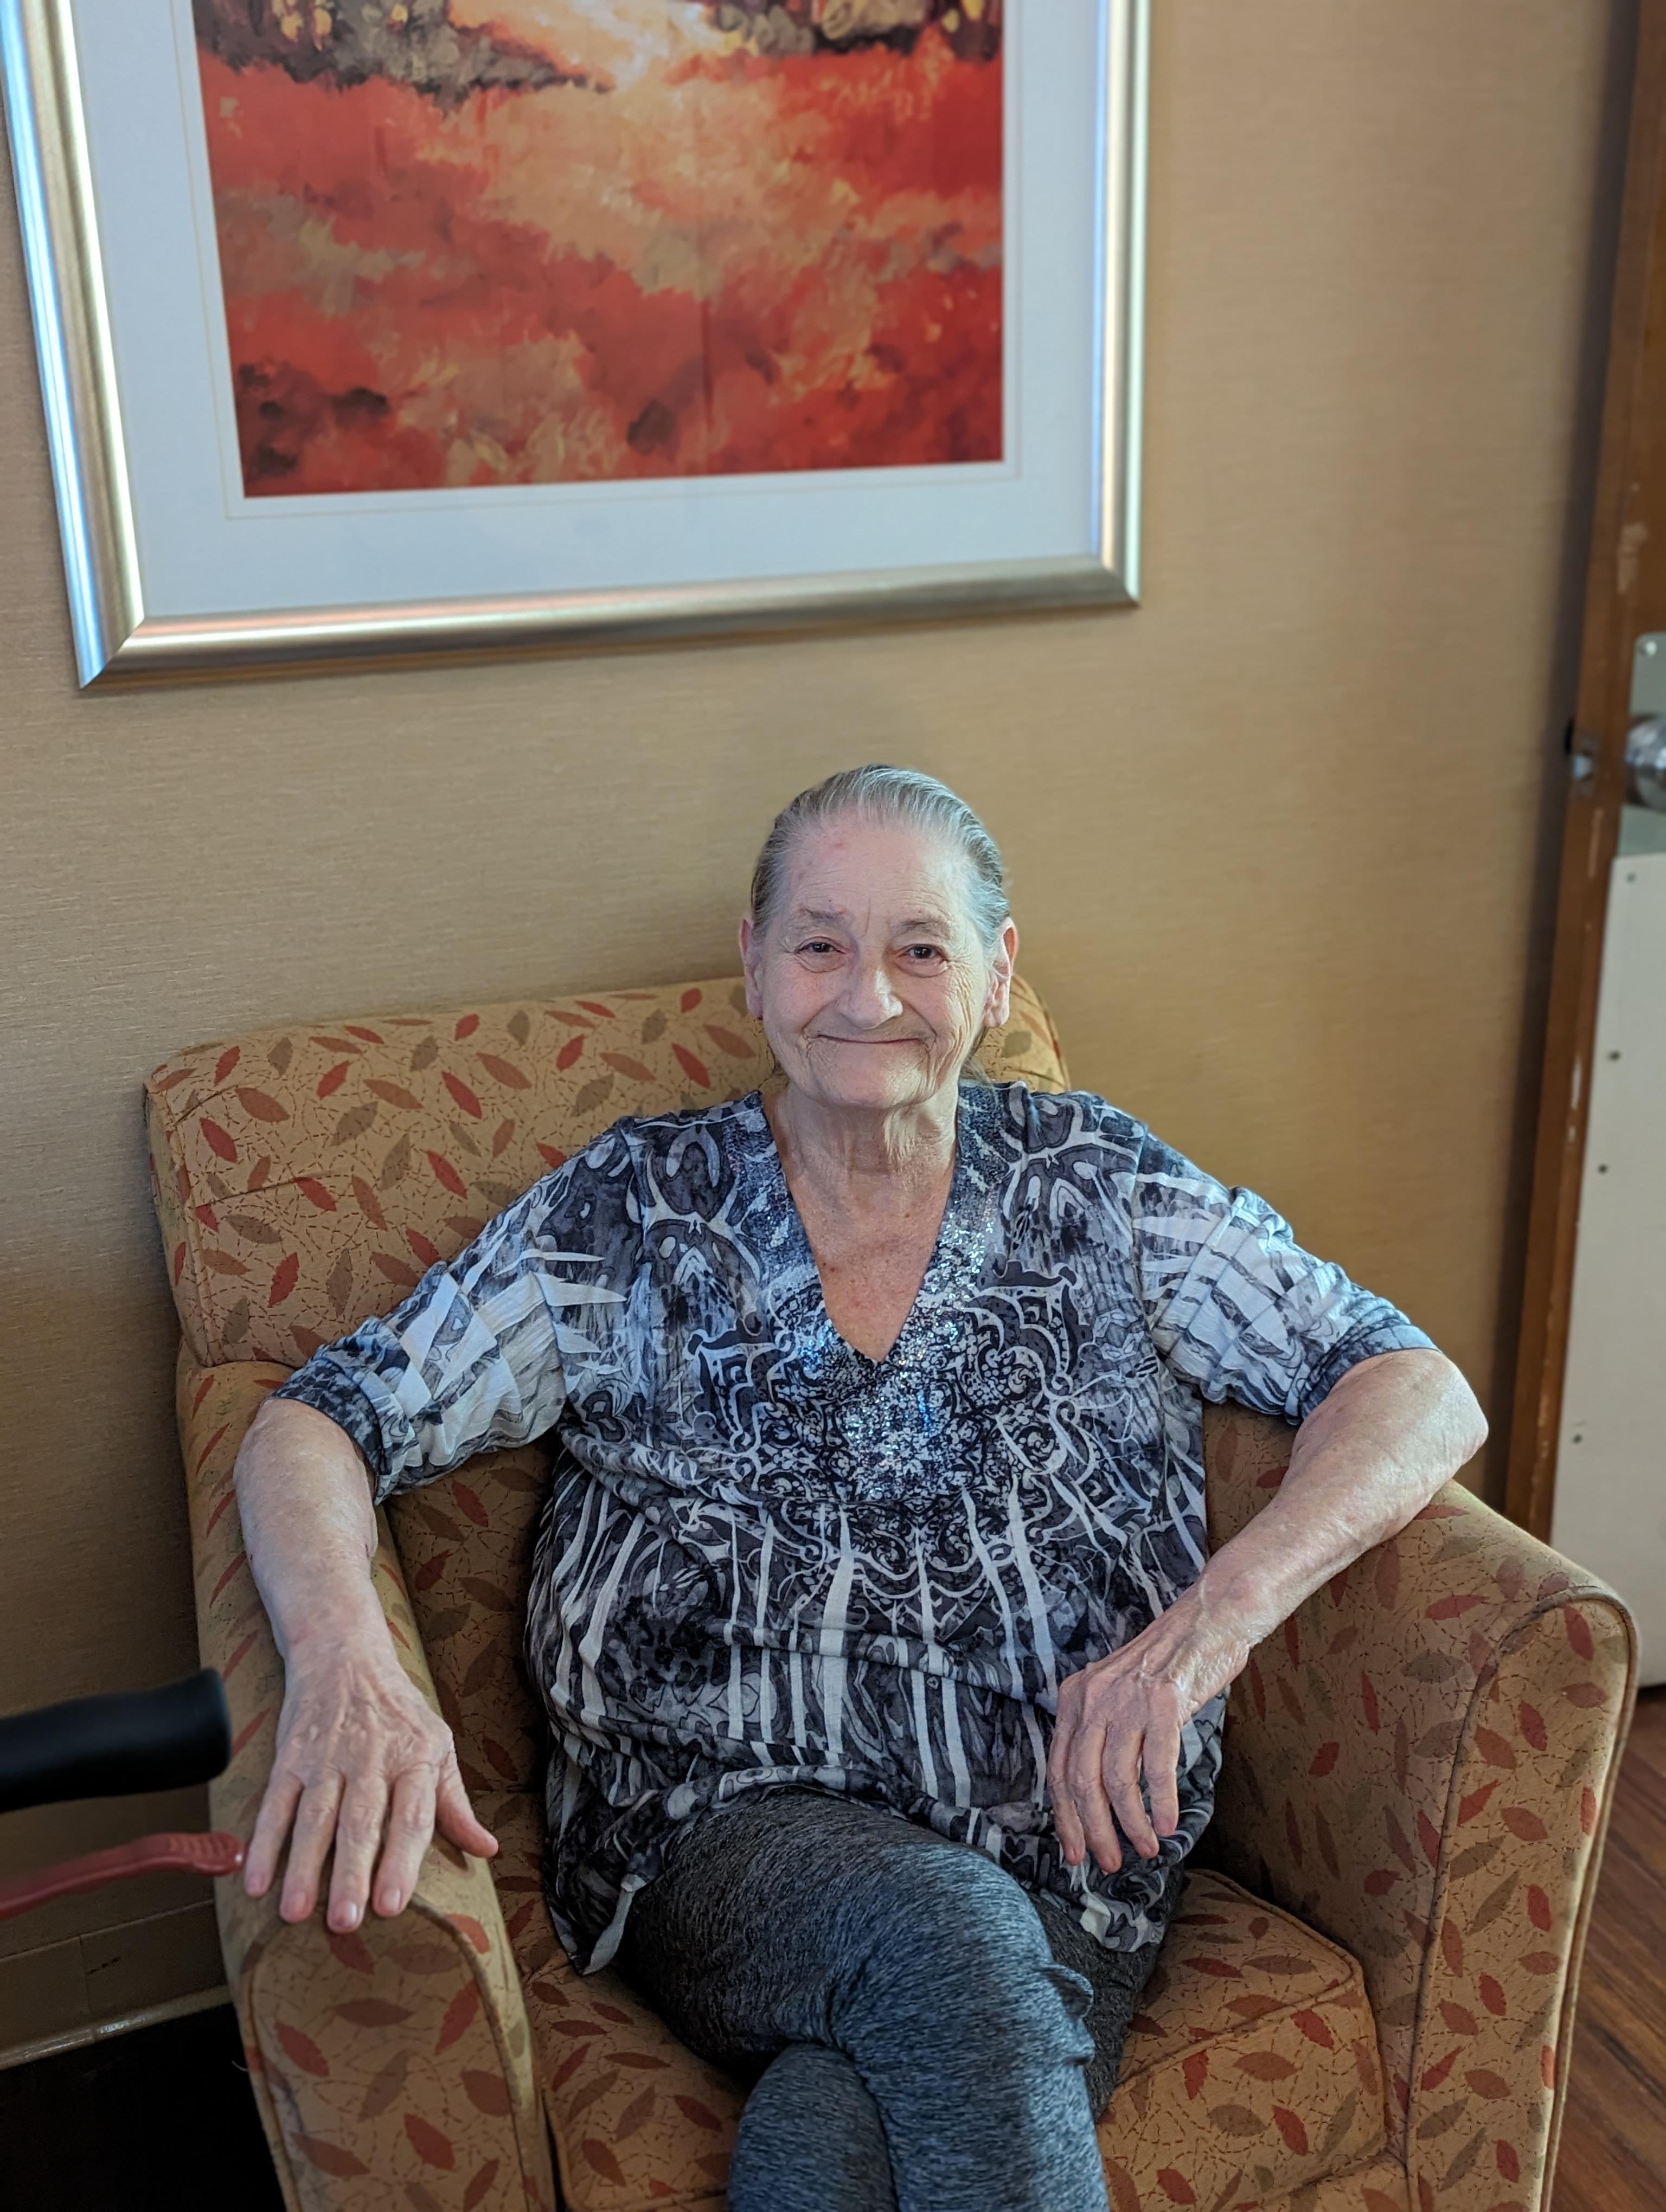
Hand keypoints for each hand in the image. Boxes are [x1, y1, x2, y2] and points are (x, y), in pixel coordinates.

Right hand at [243, 1632, 497, 1932]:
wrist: (345, 1654)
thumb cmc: (398, 1711)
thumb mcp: (438, 1746)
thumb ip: (455, 1804)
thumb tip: (487, 1849)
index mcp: (415, 1759)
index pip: (411, 1817)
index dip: (402, 1862)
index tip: (391, 1906)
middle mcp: (371, 1759)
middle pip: (361, 1823)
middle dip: (351, 1873)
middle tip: (345, 1921)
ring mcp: (327, 1758)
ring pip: (315, 1817)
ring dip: (303, 1867)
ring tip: (295, 1912)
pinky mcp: (291, 1757)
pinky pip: (275, 1804)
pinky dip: (264, 1842)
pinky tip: (255, 1881)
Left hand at [1048, 1587, 1251, 1874]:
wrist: (1209, 1620)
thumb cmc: (1168, 1665)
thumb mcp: (1119, 1694)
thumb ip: (1102, 1733)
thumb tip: (1097, 1797)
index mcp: (1075, 1696)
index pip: (1058, 1769)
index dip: (1064, 1817)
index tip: (1075, 1852)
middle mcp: (1093, 1697)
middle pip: (1081, 1780)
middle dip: (1093, 1830)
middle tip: (1109, 1862)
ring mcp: (1128, 1699)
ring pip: (1117, 1780)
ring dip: (1131, 1824)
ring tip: (1145, 1848)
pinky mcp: (1164, 1703)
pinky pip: (1156, 1766)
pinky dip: (1161, 1802)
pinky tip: (1168, 1825)